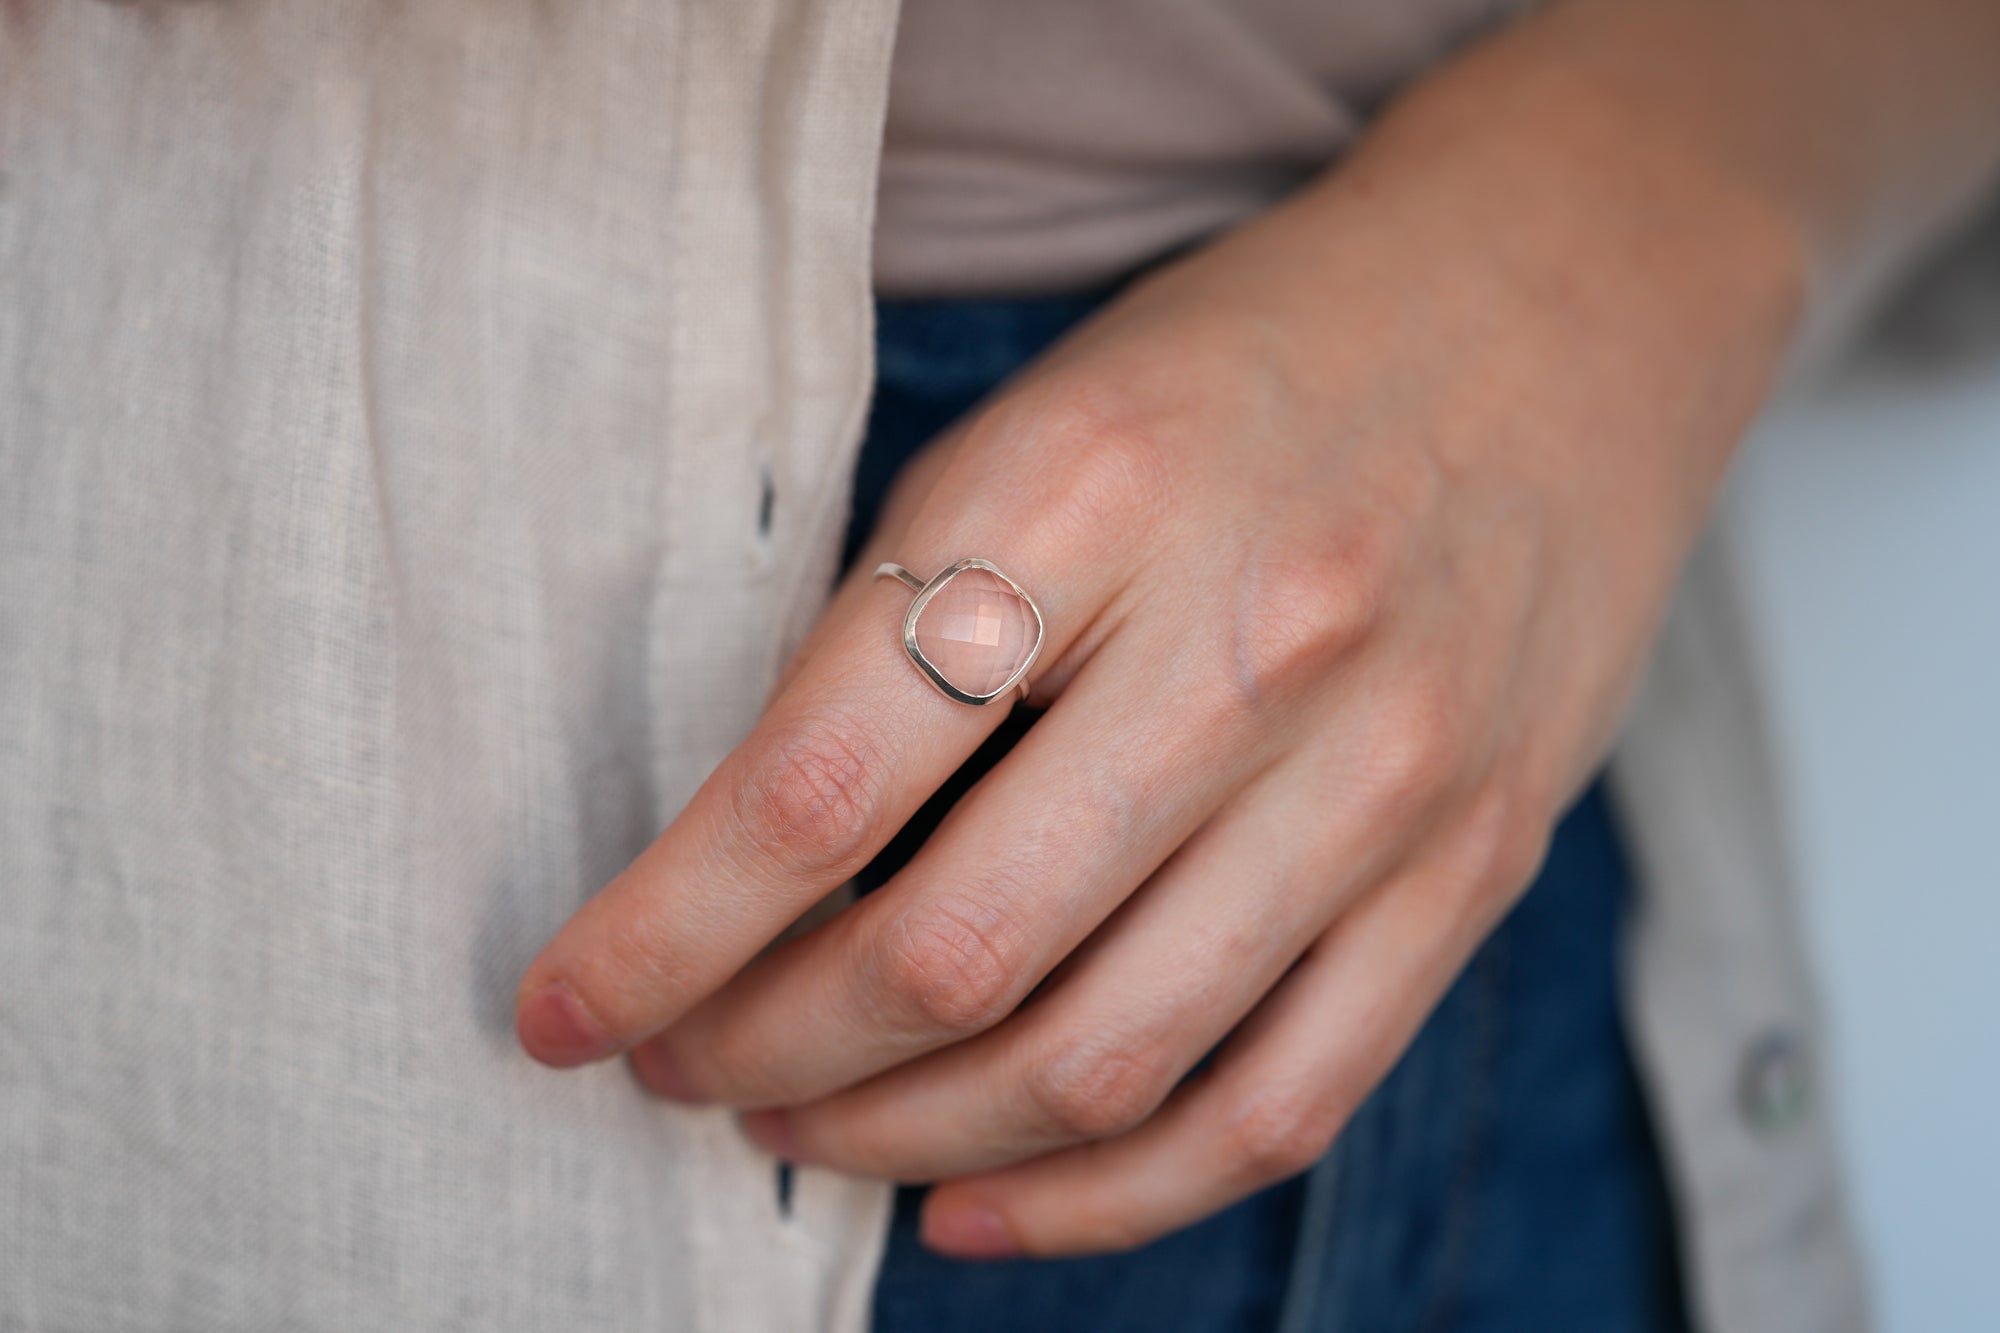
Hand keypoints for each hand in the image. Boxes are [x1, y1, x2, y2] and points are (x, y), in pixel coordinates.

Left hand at [515, 57, 1800, 1258]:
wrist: (1560, 307)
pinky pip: (1276, 1106)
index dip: (662, 934)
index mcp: (1096, 490)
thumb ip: (909, 621)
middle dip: (761, 1053)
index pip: (823, 783)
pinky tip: (981, 1202)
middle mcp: (1253, 641)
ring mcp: (1384, 776)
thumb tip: (752, 861)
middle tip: (681, 1067)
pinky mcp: (1471, 868)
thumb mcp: (1048, 418)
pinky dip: (1105, 1198)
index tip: (568, 1008)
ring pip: (1102, 1063)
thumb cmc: (1260, 359)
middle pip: (953, 954)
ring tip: (800, 1129)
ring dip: (904, 1137)